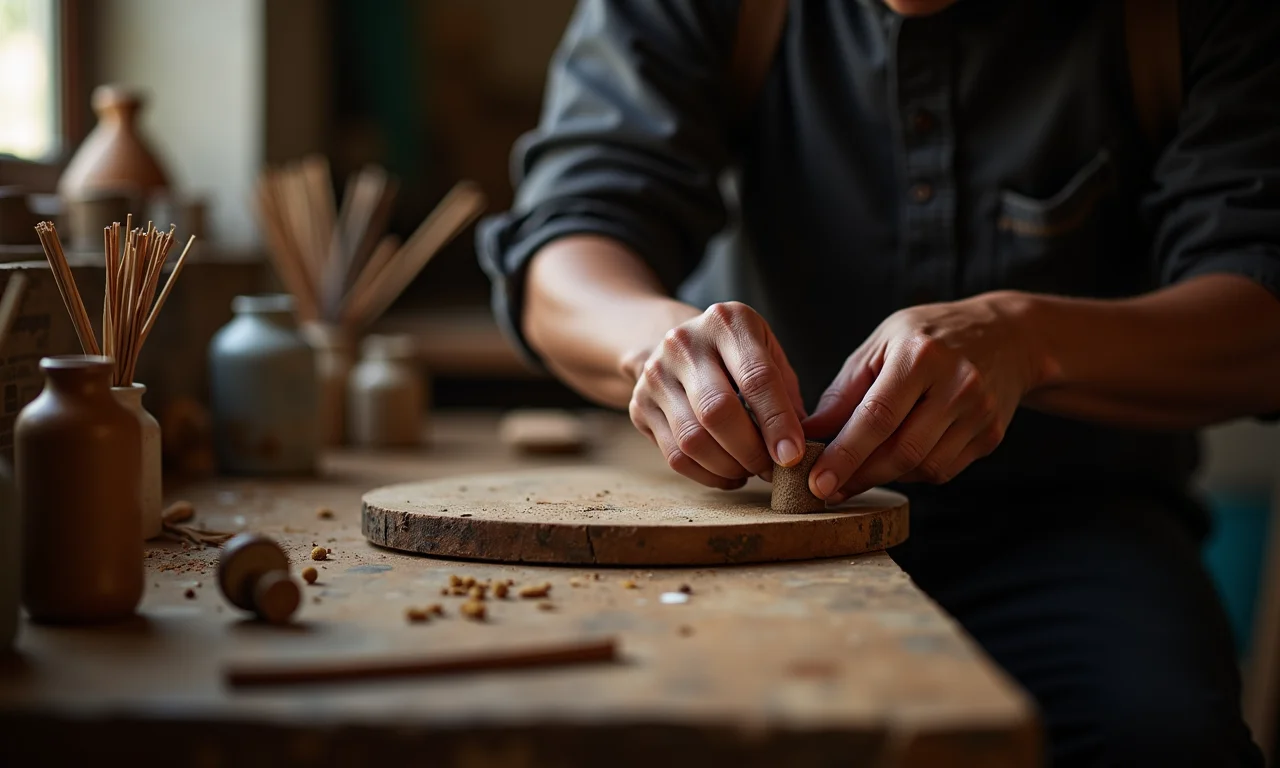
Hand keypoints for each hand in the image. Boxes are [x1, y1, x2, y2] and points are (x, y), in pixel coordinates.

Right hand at [625, 302, 807, 488]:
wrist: (676, 342)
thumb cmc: (737, 355)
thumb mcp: (767, 355)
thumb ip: (786, 395)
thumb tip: (798, 449)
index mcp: (727, 322)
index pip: (756, 377)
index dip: (777, 422)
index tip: (793, 456)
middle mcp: (685, 343)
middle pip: (717, 411)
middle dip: (750, 450)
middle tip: (772, 469)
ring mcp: (656, 373)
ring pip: (693, 439)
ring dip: (729, 467)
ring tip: (750, 470)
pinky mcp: (639, 404)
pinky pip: (674, 455)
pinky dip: (708, 475)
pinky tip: (729, 475)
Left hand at [802, 292, 1045, 500]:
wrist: (1008, 335)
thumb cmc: (929, 336)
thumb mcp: (881, 345)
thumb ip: (845, 391)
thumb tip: (809, 433)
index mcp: (920, 355)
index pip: (877, 416)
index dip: (845, 454)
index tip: (816, 481)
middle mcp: (957, 384)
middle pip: (903, 450)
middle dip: (859, 476)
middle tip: (826, 489)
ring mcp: (979, 412)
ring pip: (925, 468)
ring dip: (885, 477)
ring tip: (859, 469)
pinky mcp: (991, 435)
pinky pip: (944, 470)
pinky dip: (913, 472)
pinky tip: (898, 457)